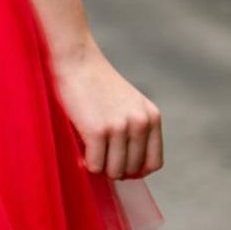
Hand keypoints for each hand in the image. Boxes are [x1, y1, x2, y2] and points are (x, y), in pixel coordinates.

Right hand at [49, 38, 162, 179]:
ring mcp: (120, 127)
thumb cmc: (97, 83)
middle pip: (132, 170)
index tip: (119, 163)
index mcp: (152, 117)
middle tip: (99, 153)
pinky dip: (86, 162)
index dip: (136, 169)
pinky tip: (81, 147)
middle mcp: (140, 123)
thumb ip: (136, 130)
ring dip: (100, 166)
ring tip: (89, 149)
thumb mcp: (129, 103)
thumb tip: (130, 171)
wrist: (76, 59)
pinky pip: (95, 165)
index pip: (154, 162)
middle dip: (114, 166)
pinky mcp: (98, 131)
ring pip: (114, 171)